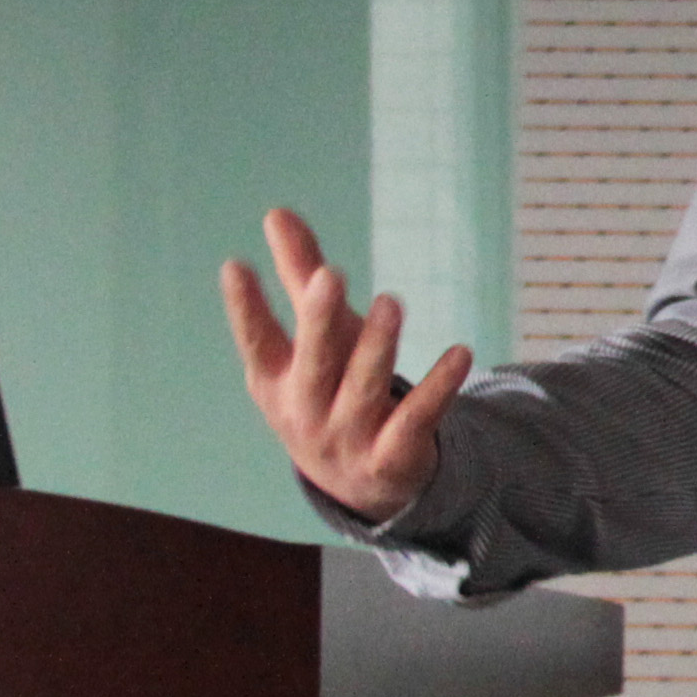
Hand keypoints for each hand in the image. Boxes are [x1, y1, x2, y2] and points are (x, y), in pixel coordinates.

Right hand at [217, 206, 468, 526]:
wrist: (358, 484)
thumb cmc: (328, 389)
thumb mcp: (308, 340)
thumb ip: (298, 276)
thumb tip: (276, 212)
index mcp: (277, 382)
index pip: (257, 343)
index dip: (244, 309)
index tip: (235, 265)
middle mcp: (307, 411)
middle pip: (314, 363)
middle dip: (319, 322)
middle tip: (329, 274)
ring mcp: (349, 437)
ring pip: (364, 387)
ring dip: (379, 345)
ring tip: (393, 301)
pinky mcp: (394, 456)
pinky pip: (418, 417)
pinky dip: (439, 387)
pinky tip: (460, 352)